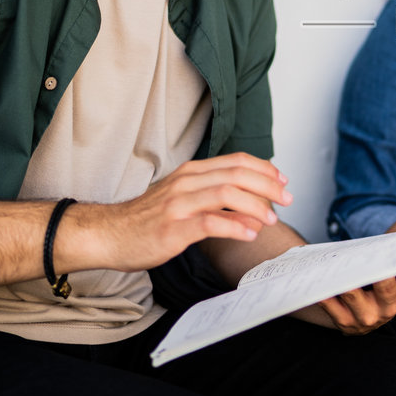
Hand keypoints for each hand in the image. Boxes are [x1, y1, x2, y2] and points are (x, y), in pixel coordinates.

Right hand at [62, 153, 290, 273]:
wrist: (108, 234)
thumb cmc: (146, 219)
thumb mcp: (180, 197)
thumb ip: (211, 195)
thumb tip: (250, 203)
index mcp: (190, 172)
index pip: (236, 161)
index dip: (264, 169)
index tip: (282, 181)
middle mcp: (186, 182)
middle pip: (237, 174)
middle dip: (268, 186)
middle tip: (286, 199)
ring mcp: (179, 204)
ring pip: (227, 194)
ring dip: (256, 206)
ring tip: (271, 219)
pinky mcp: (174, 228)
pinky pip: (212, 222)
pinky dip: (236, 227)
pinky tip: (249, 233)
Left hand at [316, 252, 395, 333]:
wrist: (355, 318)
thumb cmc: (377, 285)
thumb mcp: (394, 276)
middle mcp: (391, 307)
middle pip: (387, 289)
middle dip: (383, 278)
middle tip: (381, 269)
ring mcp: (368, 317)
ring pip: (355, 297)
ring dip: (347, 284)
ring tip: (339, 270)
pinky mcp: (346, 324)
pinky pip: (333, 307)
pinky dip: (326, 296)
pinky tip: (320, 285)